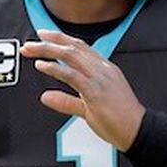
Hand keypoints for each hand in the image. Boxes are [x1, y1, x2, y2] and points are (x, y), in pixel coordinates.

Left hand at [20, 29, 144, 149]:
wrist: (137, 131)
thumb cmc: (119, 120)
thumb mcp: (87, 109)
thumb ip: (65, 101)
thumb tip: (45, 97)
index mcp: (104, 69)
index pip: (80, 47)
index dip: (61, 39)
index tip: (44, 36)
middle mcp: (102, 69)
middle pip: (72, 47)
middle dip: (49, 42)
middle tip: (29, 42)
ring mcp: (99, 78)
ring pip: (70, 56)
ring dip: (48, 51)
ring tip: (31, 50)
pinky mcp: (95, 91)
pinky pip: (72, 75)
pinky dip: (54, 69)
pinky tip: (41, 66)